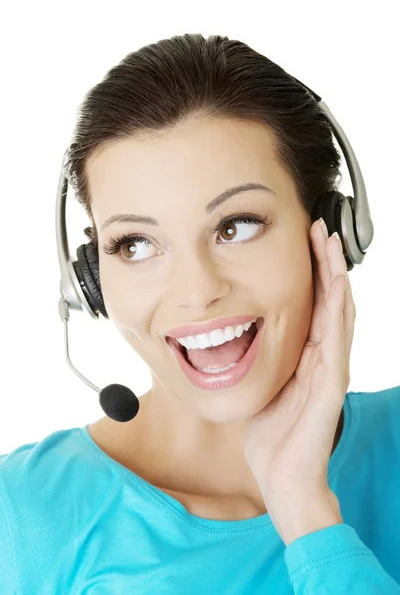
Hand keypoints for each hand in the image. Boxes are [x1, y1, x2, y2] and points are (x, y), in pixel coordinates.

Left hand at [244, 218, 355, 506]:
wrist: (281, 476)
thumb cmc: (271, 434)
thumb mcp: (261, 385)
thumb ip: (260, 360)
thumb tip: (239, 339)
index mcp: (305, 356)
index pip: (313, 304)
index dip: (312, 271)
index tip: (304, 240)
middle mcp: (322, 357)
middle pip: (329, 300)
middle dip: (326, 263)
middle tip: (320, 227)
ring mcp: (329, 369)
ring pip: (339, 312)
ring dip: (336, 276)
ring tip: (332, 243)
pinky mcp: (330, 384)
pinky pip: (337, 339)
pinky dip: (339, 309)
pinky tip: (338, 284)